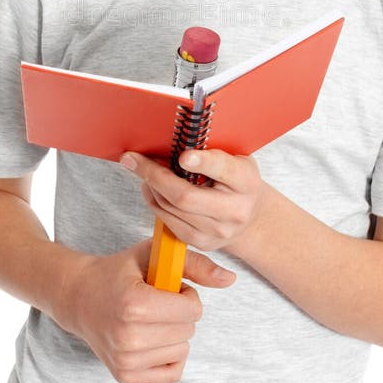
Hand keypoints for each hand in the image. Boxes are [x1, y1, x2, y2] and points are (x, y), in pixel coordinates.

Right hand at [51, 239, 234, 382]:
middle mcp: (128, 337)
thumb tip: (230, 279)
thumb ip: (194, 264)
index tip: (166, 287)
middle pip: (189, 329)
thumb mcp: (154, 255)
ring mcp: (126, 360)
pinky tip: (150, 338)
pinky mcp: (126, 376)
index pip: (193, 309)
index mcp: (135, 304)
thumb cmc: (120, 272)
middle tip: (156, 302)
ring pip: (183, 350)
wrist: (80, 297)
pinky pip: (173, 372)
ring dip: (174, 333)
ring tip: (150, 319)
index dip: (185, 294)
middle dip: (180, 313)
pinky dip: (169, 355)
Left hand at [120, 148, 266, 251]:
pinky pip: (167, 220)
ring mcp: (217, 231)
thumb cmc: (236, 179)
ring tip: (143, 168)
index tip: (183, 156)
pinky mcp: (201, 242)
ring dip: (150, 185)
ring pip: (171, 207)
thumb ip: (210, 150)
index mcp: (246, 181)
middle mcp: (234, 211)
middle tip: (133, 158)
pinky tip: (151, 187)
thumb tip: (172, 139)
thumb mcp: (234, 158)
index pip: (223, 169)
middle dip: (154, 175)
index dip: (202, 162)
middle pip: (186, 196)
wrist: (249, 216)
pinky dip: (154, 200)